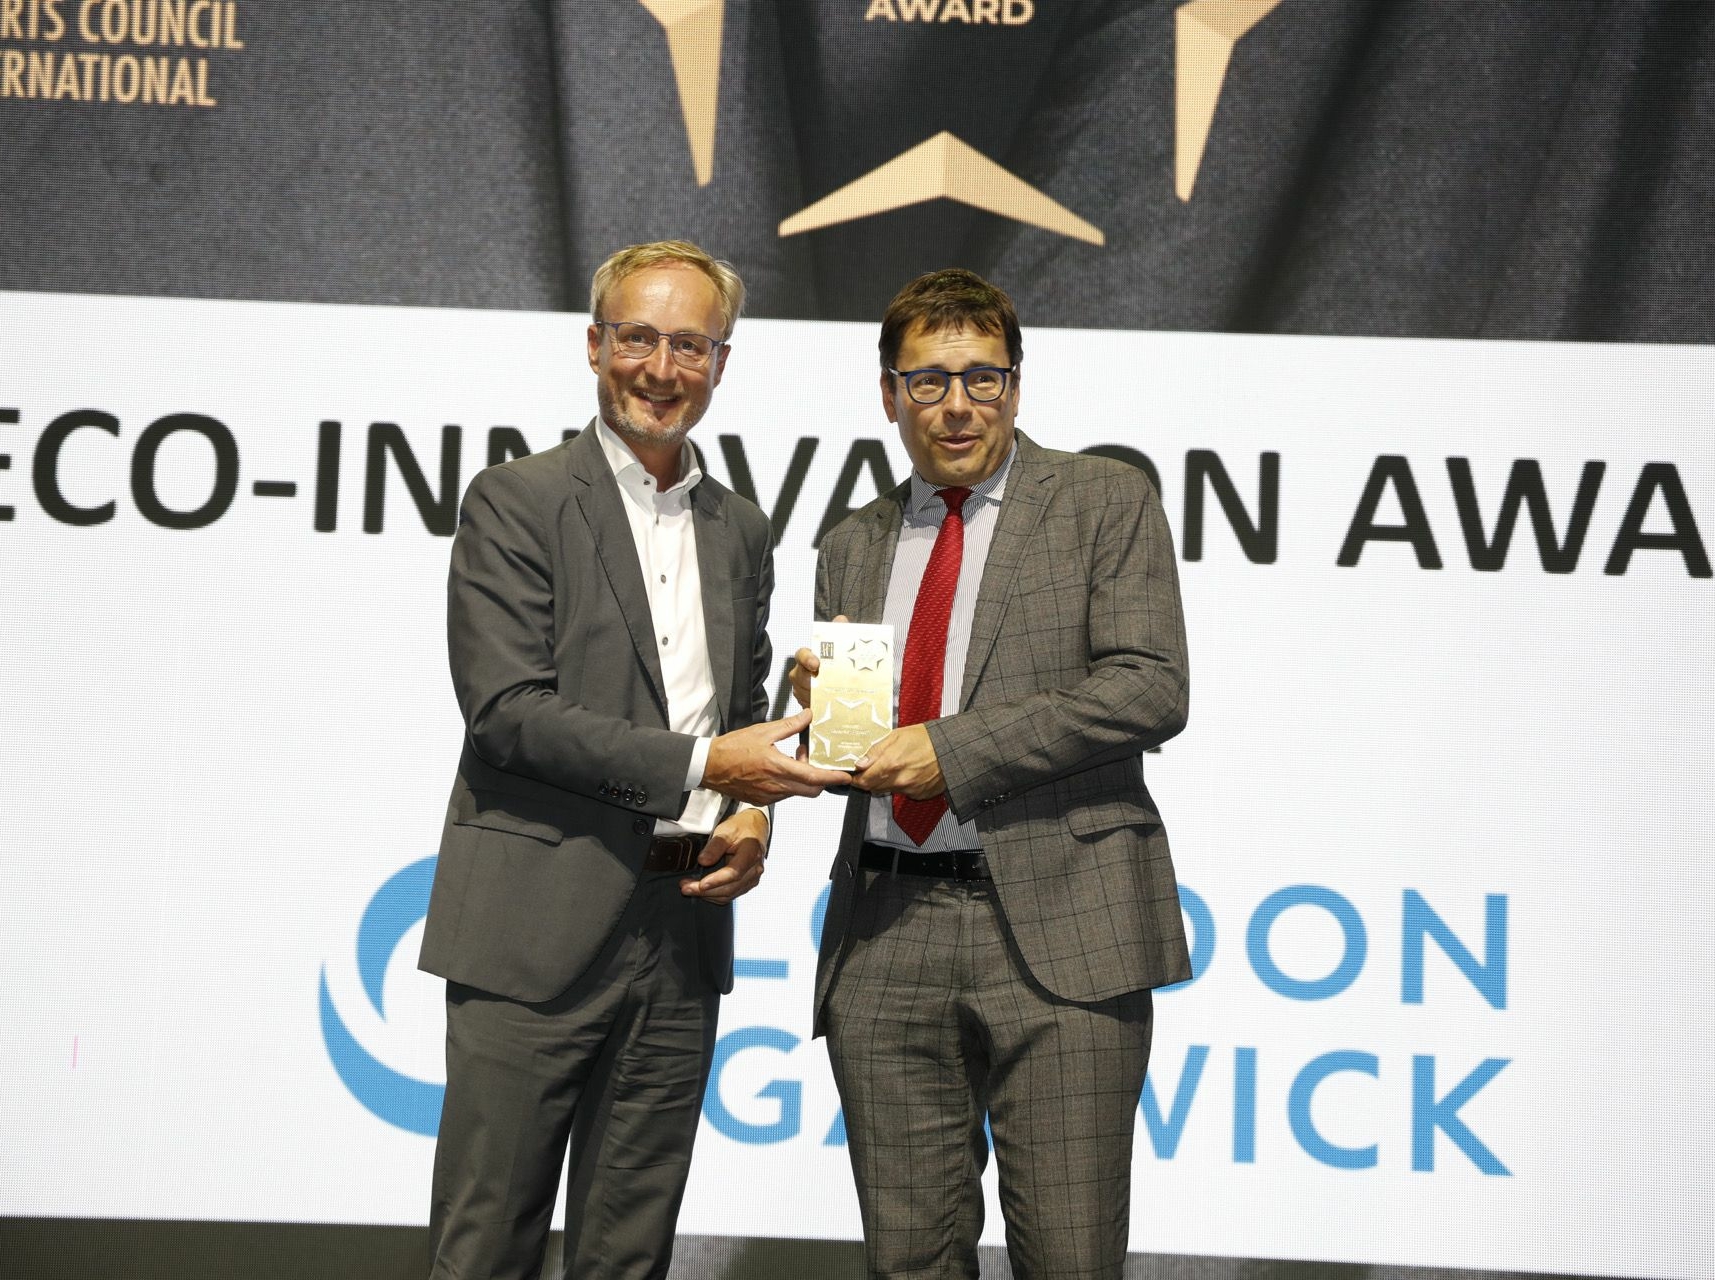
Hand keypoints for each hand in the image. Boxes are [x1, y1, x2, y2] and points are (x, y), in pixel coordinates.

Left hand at [681, 808, 768, 903]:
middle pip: (730, 887)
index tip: (700, 884)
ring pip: (729, 894)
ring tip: (690, 889)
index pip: (734, 872)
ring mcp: (752, 878)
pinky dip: (715, 895)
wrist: (755, 828)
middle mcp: (754, 869)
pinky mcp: (747, 884)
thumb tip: (703, 861)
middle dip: (706, 891)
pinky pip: (730, 894)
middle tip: (686, 887)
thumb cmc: (741, 828)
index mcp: (751, 853)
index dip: (716, 880)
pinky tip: (703, 890)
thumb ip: (714, 846)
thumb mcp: (726, 830)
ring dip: (708, 895)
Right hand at [704, 709, 850, 803]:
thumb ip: (789, 725)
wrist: (708, 766)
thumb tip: (807, 716)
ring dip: (803, 779)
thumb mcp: (762, 731)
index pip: (813, 778)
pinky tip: (782, 767)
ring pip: (798, 792)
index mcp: (778, 768)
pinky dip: (789, 783)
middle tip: (818, 761)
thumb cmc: (731, 749)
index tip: (845, 776)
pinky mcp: (762, 800)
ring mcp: (769, 796)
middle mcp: (776, 787)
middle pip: (811, 790)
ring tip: (795, 757)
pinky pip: (784, 795)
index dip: (832, 778)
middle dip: (820, 779)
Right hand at [787, 614, 846, 709]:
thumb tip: (840, 620)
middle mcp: (801, 674)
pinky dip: (821, 709)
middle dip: (811, 682)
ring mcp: (802, 692)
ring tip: (832, 698)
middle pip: (801, 678)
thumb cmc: (835, 666)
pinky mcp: (807, 707)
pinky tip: (832, 708)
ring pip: (805, 695)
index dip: (806, 658)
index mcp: (808, 659)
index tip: (815, 663)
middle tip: (824, 686)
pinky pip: (810, 708)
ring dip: (818, 697)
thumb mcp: (840, 648)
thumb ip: (840, 632)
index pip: (802, 655)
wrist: (838, 687)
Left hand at [850, 723, 944, 799]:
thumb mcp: (897, 735)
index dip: (856, 778)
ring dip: (885, 782)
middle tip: (874, 768)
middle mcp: (900, 780)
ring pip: (888, 790)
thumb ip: (875, 750)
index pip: (864, 780)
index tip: (855, 774)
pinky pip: (903, 792)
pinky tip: (908, 772)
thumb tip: (860, 762)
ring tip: (895, 766)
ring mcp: (910, 789)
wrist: (952, 748)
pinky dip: (901, 785)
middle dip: (870, 779)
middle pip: (873, 788)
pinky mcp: (920, 794)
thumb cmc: (928, 738)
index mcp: (891, 763)